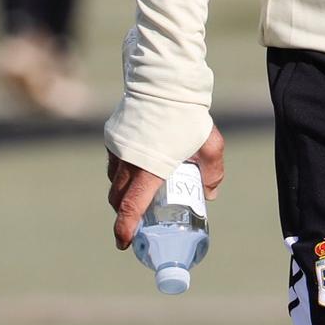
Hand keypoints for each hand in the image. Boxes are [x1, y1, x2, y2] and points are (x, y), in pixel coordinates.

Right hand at [107, 124, 225, 249]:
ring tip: (141, 192)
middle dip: (125, 214)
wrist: (164, 81)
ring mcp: (117, 149)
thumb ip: (212, 172)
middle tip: (137, 221)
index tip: (125, 242)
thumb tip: (210, 194)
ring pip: (115, 181)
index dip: (125, 228)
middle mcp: (128, 161)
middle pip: (118, 199)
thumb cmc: (189, 115)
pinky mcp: (112, 137)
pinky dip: (122, 172)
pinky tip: (139, 166)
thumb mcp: (210, 145)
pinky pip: (114, 163)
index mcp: (150, 168)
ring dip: (123, 192)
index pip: (131, 207)